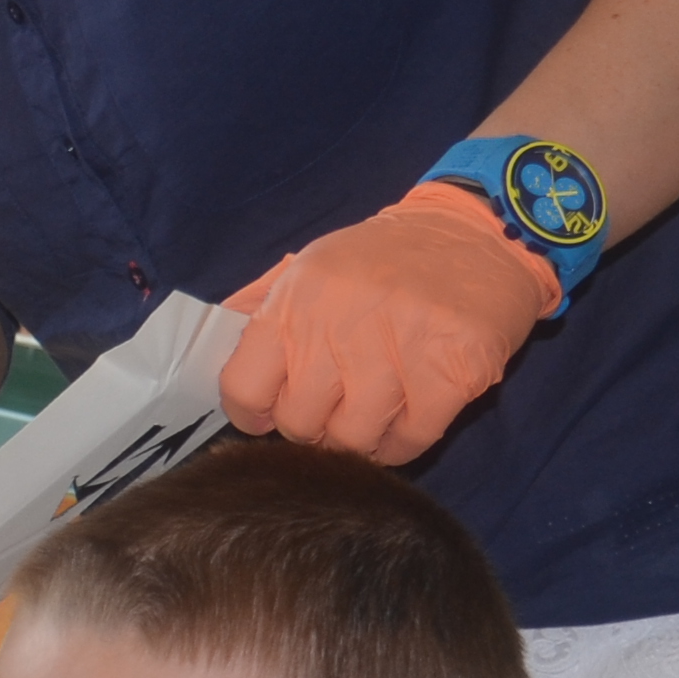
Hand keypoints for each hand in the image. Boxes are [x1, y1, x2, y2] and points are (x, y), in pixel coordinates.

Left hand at [218, 185, 557, 465]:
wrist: (475, 234)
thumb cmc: (382, 260)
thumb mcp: (308, 268)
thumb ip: (257, 310)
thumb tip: (204, 352)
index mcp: (295, 301)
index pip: (244, 388)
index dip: (253, 413)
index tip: (271, 413)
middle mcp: (340, 325)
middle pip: (299, 424)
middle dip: (311, 429)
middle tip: (332, 412)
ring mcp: (400, 350)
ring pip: (354, 440)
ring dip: (359, 441)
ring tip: (369, 417)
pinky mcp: (453, 372)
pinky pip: (411, 440)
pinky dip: (403, 443)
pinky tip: (405, 419)